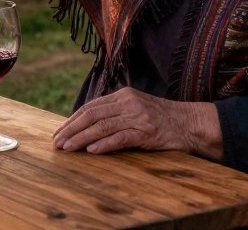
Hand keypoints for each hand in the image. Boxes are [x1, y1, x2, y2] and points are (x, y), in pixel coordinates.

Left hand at [52, 87, 222, 159]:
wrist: (190, 123)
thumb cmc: (161, 119)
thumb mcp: (136, 109)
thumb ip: (116, 113)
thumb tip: (88, 126)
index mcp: (123, 95)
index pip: (91, 107)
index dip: (72, 120)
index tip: (59, 132)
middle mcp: (127, 103)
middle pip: (92, 115)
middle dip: (71, 129)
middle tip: (57, 142)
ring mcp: (137, 116)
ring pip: (101, 126)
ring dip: (81, 138)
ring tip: (67, 148)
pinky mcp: (146, 131)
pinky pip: (120, 137)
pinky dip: (104, 144)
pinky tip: (91, 150)